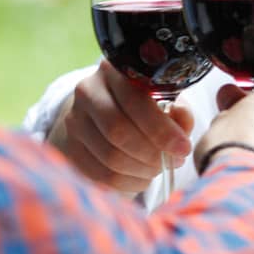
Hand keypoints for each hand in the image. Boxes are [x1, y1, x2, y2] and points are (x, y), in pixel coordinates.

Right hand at [46, 62, 192, 194]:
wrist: (107, 109)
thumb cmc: (146, 103)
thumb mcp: (166, 98)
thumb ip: (178, 112)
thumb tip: (181, 131)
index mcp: (114, 71)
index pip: (135, 103)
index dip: (162, 130)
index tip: (183, 148)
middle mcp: (87, 92)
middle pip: (118, 132)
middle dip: (152, 154)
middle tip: (172, 162)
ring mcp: (74, 121)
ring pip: (110, 157)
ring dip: (143, 170)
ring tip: (159, 168)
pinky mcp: (70, 148)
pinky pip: (101, 176)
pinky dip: (129, 183)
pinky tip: (143, 177)